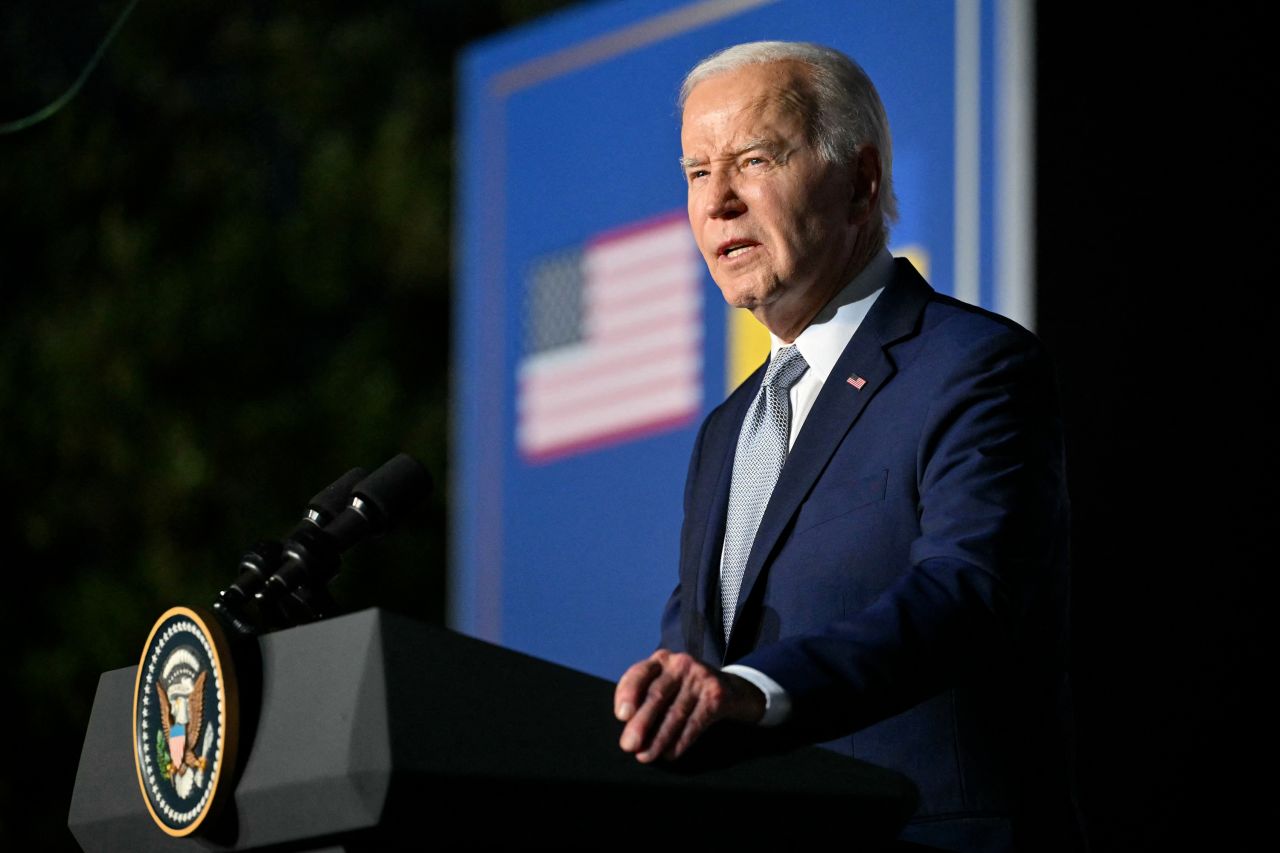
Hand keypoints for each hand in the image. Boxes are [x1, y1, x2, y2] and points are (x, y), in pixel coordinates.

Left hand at [614, 649, 764, 762]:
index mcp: (660, 659)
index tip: (621, 716)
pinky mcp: (716, 695)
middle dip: (641, 723)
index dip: (628, 693)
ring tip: (644, 757)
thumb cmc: (682, 689)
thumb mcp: (663, 682)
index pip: (639, 673)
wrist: (729, 688)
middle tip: (628, 745)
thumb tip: (627, 725)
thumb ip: (642, 696)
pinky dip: (681, 741)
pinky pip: (695, 723)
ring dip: (659, 739)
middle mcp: (680, 664)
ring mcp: (700, 678)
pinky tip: (669, 754)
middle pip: (657, 695)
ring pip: (676, 713)